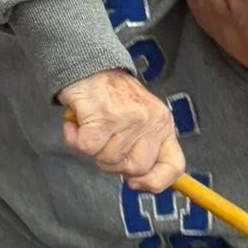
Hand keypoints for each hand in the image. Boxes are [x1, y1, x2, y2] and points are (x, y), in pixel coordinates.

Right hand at [58, 70, 184, 193]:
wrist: (88, 64)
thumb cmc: (111, 95)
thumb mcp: (140, 119)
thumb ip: (143, 147)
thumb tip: (138, 181)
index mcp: (162, 124)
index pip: (174, 165)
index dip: (156, 182)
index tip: (135, 183)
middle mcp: (150, 121)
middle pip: (134, 168)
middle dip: (112, 162)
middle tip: (103, 141)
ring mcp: (128, 118)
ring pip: (106, 159)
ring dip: (90, 148)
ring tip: (90, 126)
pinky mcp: (103, 115)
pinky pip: (86, 147)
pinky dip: (74, 138)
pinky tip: (76, 124)